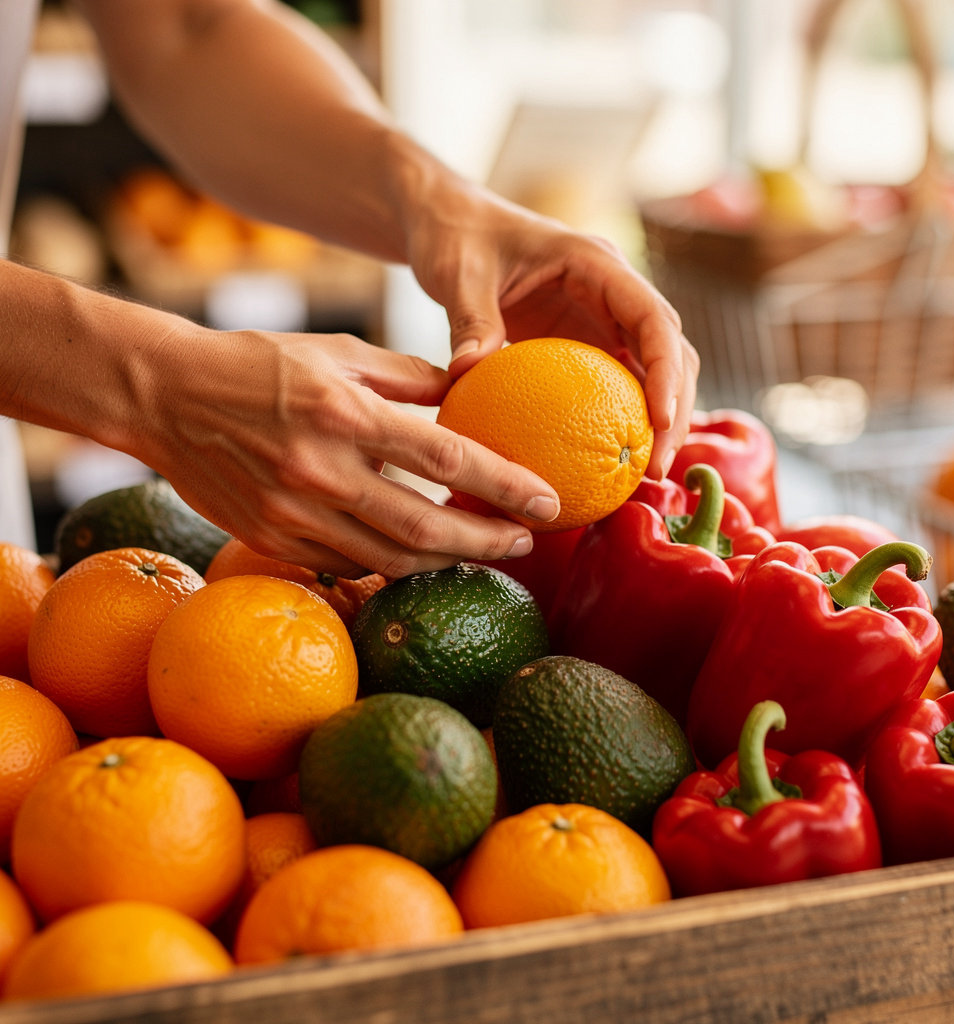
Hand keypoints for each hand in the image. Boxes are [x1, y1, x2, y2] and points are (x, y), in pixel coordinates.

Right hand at [135, 328, 559, 578]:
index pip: (446, 456)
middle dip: (485, 541)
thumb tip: (467, 389)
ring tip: (481, 552)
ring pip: (387, 559)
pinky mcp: (270, 540)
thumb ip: (407, 375)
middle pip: (424, 525)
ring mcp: (292, 514)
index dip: (504, 484)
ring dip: (444, 562)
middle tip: (524, 542)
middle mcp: (320, 471)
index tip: (546, 501)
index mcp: (344, 414)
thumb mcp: (335, 352)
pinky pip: (345, 567)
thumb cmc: (255, 364)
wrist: (163, 396)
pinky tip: (419, 560)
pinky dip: (389, 568)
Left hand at [405, 184, 698, 479]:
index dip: (667, 370)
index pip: (653, 318)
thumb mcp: (460, 274)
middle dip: (676, 407)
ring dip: (660, 420)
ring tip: (645, 476)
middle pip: (670, 350)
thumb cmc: (458, 238)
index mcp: (597, 264)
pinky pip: (617, 383)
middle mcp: (614, 291)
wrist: (452, 226)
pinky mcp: (587, 342)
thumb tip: (465, 373)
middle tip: (655, 468)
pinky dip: (625, 419)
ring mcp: (604, 318)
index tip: (661, 421)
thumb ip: (470, 319)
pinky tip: (611, 463)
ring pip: (654, 370)